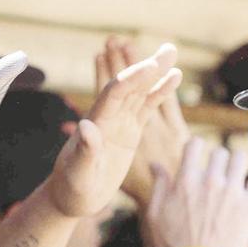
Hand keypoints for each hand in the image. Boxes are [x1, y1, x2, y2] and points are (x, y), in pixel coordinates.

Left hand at [46, 44, 181, 216]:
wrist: (74, 197)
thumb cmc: (73, 188)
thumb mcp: (78, 174)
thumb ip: (85, 151)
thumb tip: (85, 126)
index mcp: (96, 124)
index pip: (114, 94)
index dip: (131, 79)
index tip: (150, 67)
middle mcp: (107, 117)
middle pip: (129, 85)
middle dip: (148, 67)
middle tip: (170, 49)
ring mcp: (119, 123)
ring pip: (139, 92)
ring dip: (156, 73)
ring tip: (173, 52)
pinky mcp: (129, 132)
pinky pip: (146, 108)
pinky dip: (159, 93)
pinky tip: (173, 78)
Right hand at [141, 137, 247, 246]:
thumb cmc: (173, 245)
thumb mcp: (155, 215)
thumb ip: (159, 185)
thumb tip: (155, 164)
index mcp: (186, 180)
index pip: (196, 144)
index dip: (196, 148)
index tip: (197, 157)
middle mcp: (210, 181)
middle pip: (220, 151)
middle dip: (217, 161)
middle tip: (216, 174)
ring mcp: (232, 192)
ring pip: (240, 159)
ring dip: (236, 167)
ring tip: (233, 179)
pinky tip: (242, 198)